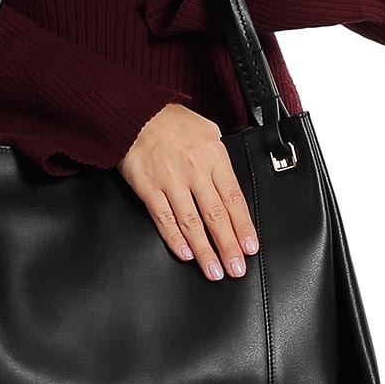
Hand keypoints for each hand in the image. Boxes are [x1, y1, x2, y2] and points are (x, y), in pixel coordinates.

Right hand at [117, 102, 259, 280]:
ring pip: (192, 222)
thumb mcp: (206, 129)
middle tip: (236, 269)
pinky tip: (185, 254)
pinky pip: (164, 218)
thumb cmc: (170, 120)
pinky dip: (175, 238)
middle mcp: (195, 171)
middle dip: (228, 246)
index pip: (234, 199)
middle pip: (216, 216)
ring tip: (213, 270)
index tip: (249, 248)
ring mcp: (170, 181)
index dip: (243, 226)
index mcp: (214, 157)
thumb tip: (228, 178)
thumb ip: (219, 155)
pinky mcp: (148, 188)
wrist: (134, 113)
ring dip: (204, 250)